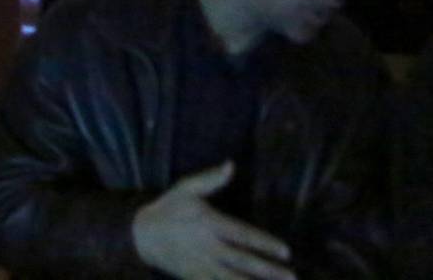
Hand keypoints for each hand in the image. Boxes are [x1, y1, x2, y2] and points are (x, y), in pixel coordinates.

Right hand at [132, 161, 294, 279]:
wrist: (140, 236)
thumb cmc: (168, 209)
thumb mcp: (186, 188)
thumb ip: (210, 179)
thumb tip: (231, 164)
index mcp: (209, 223)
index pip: (243, 235)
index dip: (265, 243)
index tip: (285, 251)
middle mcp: (208, 247)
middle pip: (243, 262)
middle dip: (268, 271)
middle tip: (292, 277)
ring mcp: (201, 266)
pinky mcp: (194, 278)